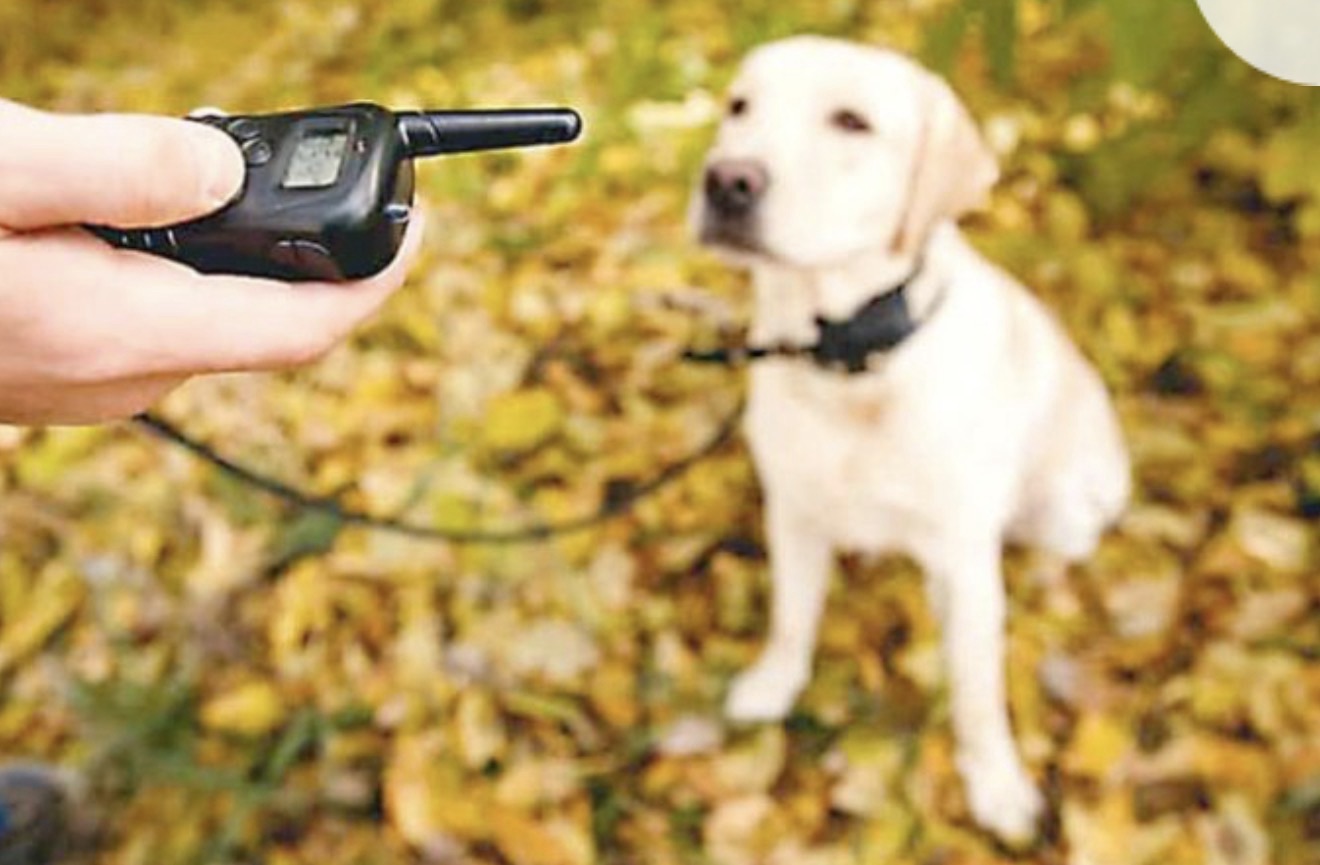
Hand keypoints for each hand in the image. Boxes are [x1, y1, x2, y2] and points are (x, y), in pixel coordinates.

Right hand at [0, 98, 423, 424]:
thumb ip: (119, 168)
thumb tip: (226, 171)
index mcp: (125, 333)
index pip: (303, 328)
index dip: (379, 280)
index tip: (418, 226)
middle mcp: (121, 378)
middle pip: (261, 315)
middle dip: (296, 240)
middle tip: (300, 162)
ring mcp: (89, 382)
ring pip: (205, 314)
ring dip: (229, 249)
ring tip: (210, 172)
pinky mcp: (62, 370)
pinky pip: (155, 319)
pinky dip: (176, 265)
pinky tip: (139, 217)